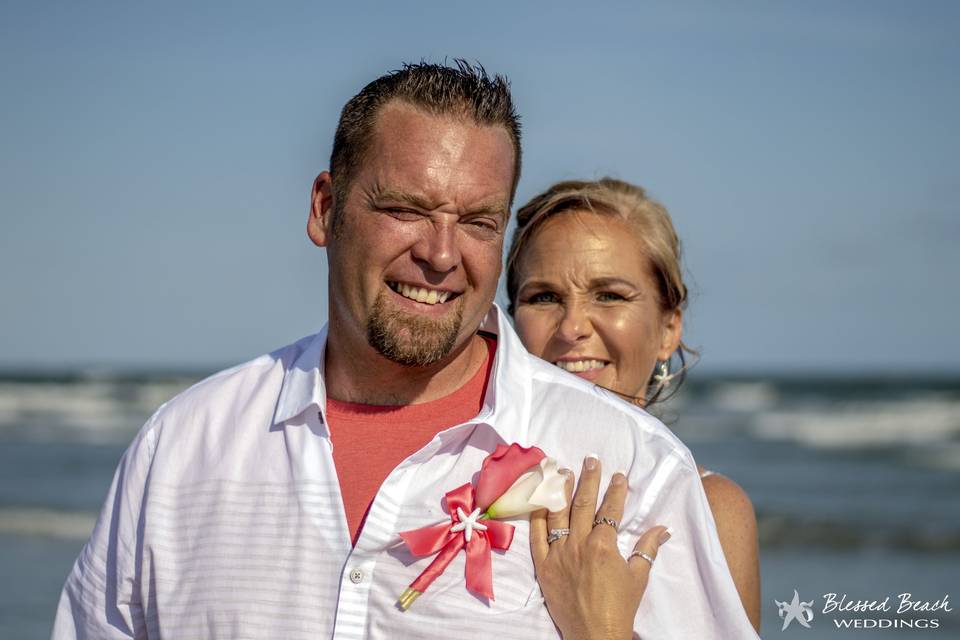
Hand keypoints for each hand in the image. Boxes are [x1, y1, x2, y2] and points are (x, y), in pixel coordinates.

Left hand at [530, 455, 671, 639]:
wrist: (595, 636)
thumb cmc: (620, 607)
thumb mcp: (638, 577)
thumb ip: (648, 548)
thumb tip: (663, 528)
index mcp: (603, 545)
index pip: (610, 509)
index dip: (615, 490)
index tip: (619, 474)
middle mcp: (579, 545)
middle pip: (583, 504)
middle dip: (589, 479)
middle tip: (592, 459)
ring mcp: (558, 554)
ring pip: (557, 513)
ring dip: (561, 489)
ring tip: (563, 470)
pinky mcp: (543, 566)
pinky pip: (537, 536)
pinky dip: (537, 516)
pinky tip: (539, 499)